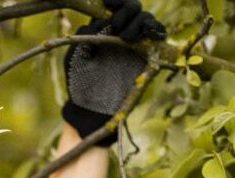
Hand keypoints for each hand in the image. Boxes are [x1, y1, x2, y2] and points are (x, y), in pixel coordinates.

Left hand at [61, 0, 167, 146]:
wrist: (92, 109)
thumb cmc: (80, 83)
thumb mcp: (76, 56)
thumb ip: (86, 35)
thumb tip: (103, 19)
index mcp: (102, 29)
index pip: (115, 6)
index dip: (115, 2)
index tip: (108, 3)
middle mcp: (121, 32)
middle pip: (133, 8)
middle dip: (127, 11)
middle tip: (116, 27)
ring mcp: (137, 43)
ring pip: (146, 19)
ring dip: (139, 22)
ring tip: (127, 38)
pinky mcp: (149, 55)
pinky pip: (158, 36)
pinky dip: (157, 30)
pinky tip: (152, 34)